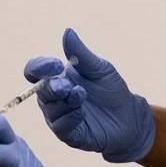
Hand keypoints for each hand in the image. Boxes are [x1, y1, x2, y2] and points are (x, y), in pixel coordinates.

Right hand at [25, 28, 154, 162]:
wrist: (130, 116)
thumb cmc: (111, 90)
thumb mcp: (99, 68)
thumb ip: (81, 53)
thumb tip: (67, 32)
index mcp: (57, 78)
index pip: (35, 71)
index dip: (39, 67)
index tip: (55, 64)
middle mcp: (54, 98)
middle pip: (40, 91)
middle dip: (52, 87)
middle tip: (67, 85)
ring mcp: (60, 117)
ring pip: (50, 110)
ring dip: (65, 102)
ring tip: (81, 95)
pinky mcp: (69, 134)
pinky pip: (61, 127)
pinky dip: (70, 117)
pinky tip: (81, 112)